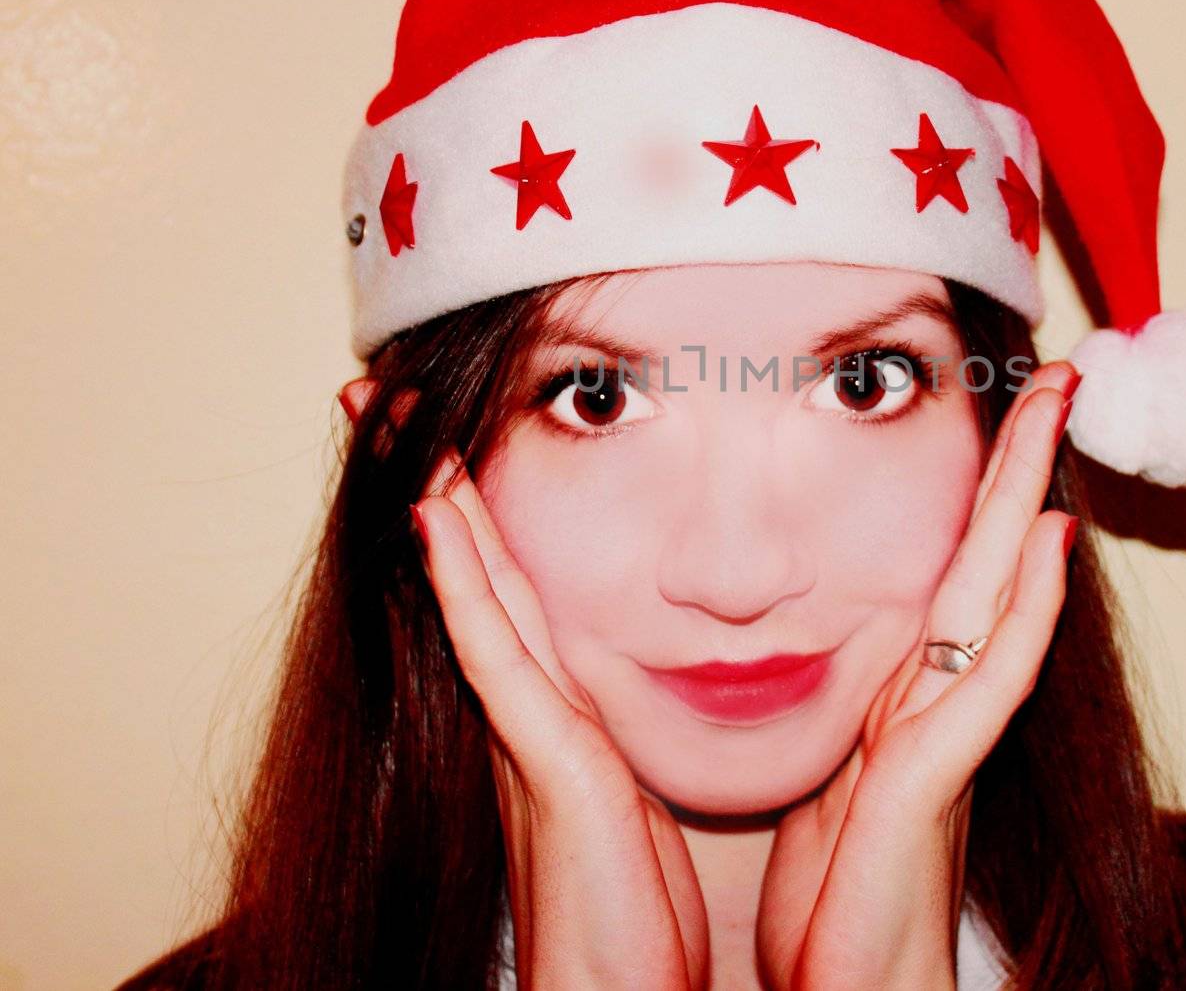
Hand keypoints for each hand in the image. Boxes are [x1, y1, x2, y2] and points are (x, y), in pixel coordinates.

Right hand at [339, 380, 709, 990]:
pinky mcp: (546, 763)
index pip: (511, 592)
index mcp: (554, 715)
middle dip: (437, 490)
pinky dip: (464, 583)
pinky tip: (440, 519)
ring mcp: (528, 734)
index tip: (453, 436)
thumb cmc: (638, 912)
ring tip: (404, 425)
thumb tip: (662, 686)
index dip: (477, 516)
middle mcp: (527, 712)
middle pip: (478, 576)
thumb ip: (627, 738)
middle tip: (393, 403)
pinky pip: (497, 654)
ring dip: (441, 508)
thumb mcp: (638, 800)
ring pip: (478, 595)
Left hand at [755, 361, 1080, 990]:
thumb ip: (846, 709)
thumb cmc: (832, 899)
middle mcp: (935, 701)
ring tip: (1054, 414)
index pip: (946, 569)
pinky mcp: (931, 782)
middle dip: (1017, 466)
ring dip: (1025, 501)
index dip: (976, 491)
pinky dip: (1022, 609)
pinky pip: (986, 680)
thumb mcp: (827, 779)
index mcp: (904, 693)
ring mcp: (943, 736)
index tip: (995, 407)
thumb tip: (845, 646)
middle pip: (982, 559)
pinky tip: (1044, 541)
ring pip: (994, 596)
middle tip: (1056, 374)